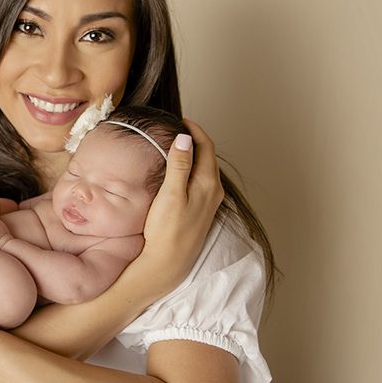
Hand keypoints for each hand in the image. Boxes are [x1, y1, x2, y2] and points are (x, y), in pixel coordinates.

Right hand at [137, 118, 224, 296]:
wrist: (168, 262)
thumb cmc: (167, 230)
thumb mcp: (171, 194)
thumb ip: (180, 165)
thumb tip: (185, 138)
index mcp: (208, 183)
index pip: (206, 147)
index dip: (195, 130)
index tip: (181, 120)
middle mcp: (214, 191)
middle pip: (208, 157)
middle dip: (195, 140)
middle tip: (177, 129)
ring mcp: (209, 202)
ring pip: (205, 169)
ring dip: (194, 155)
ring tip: (177, 146)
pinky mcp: (202, 211)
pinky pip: (201, 181)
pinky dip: (192, 169)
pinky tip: (180, 172)